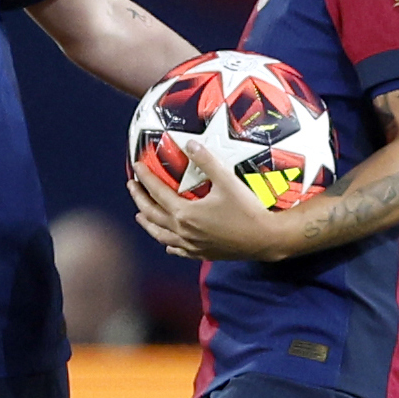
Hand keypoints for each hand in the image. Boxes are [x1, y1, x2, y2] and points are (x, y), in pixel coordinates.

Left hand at [128, 140, 289, 261]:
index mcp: (185, 213)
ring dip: (148, 223)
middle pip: (152, 215)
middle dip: (139, 198)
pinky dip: (169, 244)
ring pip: (161, 235)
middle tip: (131, 186)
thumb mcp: (227, 181)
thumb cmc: (247, 210)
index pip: (157, 192)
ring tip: (140, 215)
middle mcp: (184, 231)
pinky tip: (168, 244)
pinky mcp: (203, 254)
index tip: (135, 166)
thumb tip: (189, 144)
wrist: (267, 239)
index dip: (145, 177)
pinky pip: (178, 250)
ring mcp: (192, 246)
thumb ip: (206, 161)